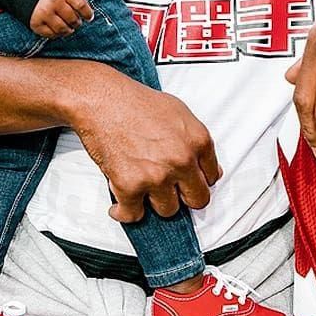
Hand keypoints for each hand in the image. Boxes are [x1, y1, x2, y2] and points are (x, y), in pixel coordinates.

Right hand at [29, 0, 95, 37]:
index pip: (81, 5)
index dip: (88, 13)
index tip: (89, 17)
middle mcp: (53, 1)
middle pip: (73, 19)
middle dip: (77, 22)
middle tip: (76, 21)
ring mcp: (44, 13)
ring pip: (63, 29)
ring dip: (69, 30)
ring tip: (69, 27)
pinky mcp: (35, 23)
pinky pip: (51, 34)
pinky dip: (57, 34)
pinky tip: (58, 29)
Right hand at [70, 70, 221, 222]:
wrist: (102, 100)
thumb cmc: (136, 102)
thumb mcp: (179, 112)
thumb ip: (195, 140)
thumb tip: (204, 164)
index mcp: (198, 141)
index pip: (212, 178)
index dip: (199, 181)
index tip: (189, 183)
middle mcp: (181, 160)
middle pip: (197, 200)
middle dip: (184, 197)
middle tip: (171, 192)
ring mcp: (157, 176)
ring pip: (168, 210)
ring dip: (154, 202)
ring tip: (143, 189)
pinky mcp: (130, 186)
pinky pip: (133, 215)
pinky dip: (125, 212)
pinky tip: (121, 206)